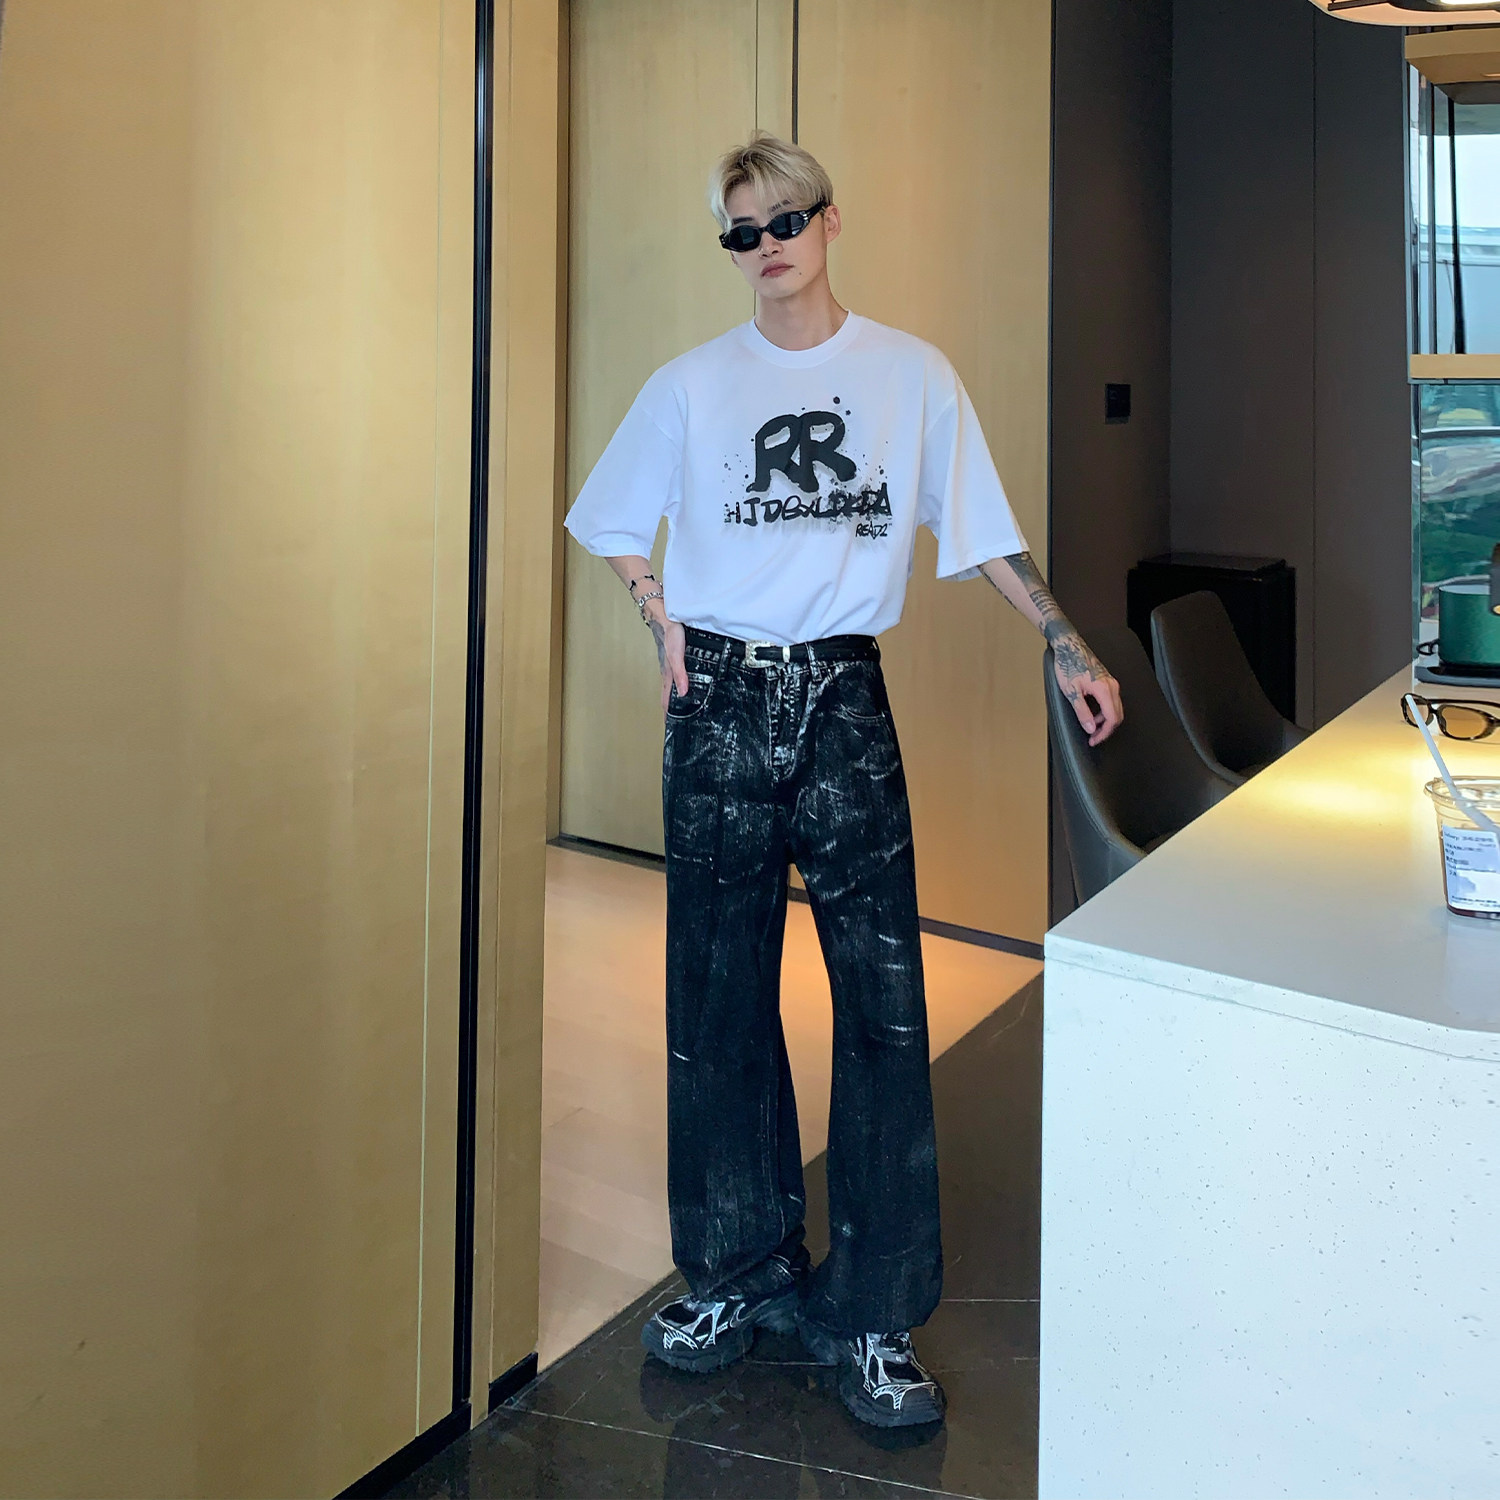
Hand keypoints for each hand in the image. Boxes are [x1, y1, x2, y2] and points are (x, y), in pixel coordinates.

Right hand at [645, 599, 687, 713]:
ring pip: (673, 686)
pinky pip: (678, 675)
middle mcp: (668, 671)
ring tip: (681, 708)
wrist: (664, 614)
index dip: (668, 714)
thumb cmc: (669, 634)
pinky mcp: (676, 657)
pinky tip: (686, 683)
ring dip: (676, 698)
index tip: (670, 727)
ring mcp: (671, 665)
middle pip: (669, 695)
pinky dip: (681, 684)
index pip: (666, 700)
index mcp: (667, 674)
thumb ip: (680, 673)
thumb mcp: (676, 655)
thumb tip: (684, 692)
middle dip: (671, 710)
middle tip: (677, 722)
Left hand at [1052, 631, 1122, 746]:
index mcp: (1105, 690)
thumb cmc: (1068, 665)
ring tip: (1091, 727)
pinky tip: (1092, 713)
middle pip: (1118, 715)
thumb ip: (1082, 712)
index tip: (1094, 740)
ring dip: (1105, 721)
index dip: (1103, 733)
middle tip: (1093, 737)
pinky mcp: (1107, 681)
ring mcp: (1111, 682)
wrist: (1069, 647)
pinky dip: (1104, 711)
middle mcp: (1112, 686)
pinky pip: (1111, 701)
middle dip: (1106, 729)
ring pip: (1116, 708)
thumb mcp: (1072, 692)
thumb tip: (1090, 728)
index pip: (1112, 718)